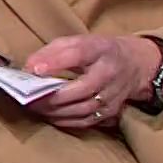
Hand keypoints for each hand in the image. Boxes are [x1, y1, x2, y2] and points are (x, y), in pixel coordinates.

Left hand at [24, 35, 160, 130]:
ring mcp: (113, 95)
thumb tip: (29, 68)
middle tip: (28, 98)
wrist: (134, 64)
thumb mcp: (76, 42)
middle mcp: (110, 73)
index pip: (78, 54)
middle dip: (51, 96)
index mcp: (100, 49)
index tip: (34, 70)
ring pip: (83, 109)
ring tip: (35, 108)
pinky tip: (50, 116)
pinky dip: (65, 120)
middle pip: (81, 89)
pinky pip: (86, 121)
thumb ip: (51, 52)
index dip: (55, 62)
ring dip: (56, 111)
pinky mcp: (112, 111)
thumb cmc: (96, 52)